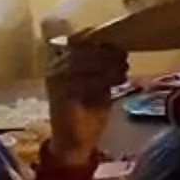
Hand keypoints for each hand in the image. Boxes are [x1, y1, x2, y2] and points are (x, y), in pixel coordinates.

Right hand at [43, 37, 124, 168]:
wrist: (75, 140)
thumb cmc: (88, 111)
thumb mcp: (100, 84)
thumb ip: (104, 67)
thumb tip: (119, 49)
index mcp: (62, 62)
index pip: (80, 39)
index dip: (100, 39)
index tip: (120, 47)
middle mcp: (56, 67)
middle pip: (83, 48)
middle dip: (107, 52)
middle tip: (124, 59)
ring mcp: (56, 79)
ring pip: (84, 62)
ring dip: (108, 65)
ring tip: (122, 72)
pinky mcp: (60, 93)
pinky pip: (84, 80)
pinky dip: (103, 80)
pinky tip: (116, 84)